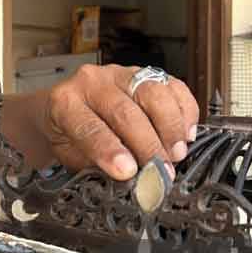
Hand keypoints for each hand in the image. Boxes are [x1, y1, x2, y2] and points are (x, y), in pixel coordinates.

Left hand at [44, 64, 198, 179]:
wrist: (67, 106)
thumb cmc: (69, 134)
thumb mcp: (71, 154)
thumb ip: (96, 164)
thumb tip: (130, 179)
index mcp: (65, 103)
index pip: (89, 126)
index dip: (109, 150)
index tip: (128, 172)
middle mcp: (92, 82)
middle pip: (124, 111)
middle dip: (147, 145)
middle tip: (161, 172)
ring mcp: (120, 73)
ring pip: (152, 92)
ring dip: (170, 127)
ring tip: (176, 154)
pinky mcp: (145, 72)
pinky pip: (172, 85)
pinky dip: (185, 110)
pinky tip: (186, 134)